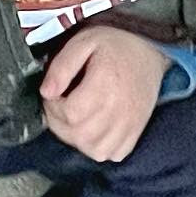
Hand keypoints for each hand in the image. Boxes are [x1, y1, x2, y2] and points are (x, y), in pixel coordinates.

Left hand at [40, 27, 170, 163]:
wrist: (148, 50)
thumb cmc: (115, 45)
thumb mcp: (83, 42)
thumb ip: (62, 66)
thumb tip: (46, 92)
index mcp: (106, 84)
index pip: (70, 113)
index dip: (53, 107)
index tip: (53, 96)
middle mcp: (120, 109)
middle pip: (80, 135)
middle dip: (61, 125)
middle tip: (60, 109)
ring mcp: (131, 124)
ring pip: (95, 150)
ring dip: (78, 140)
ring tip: (75, 120)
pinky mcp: (136, 132)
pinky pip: (114, 154)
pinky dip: (100, 148)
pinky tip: (94, 130)